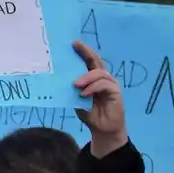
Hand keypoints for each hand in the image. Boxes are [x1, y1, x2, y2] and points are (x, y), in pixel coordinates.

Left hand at [71, 40, 127, 155]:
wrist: (102, 129)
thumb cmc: (89, 113)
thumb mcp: (76, 99)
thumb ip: (71, 89)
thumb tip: (57, 79)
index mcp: (93, 78)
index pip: (89, 61)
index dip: (83, 51)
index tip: (73, 43)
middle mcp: (103, 78)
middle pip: (96, 61)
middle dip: (86, 52)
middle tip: (76, 45)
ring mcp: (110, 84)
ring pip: (99, 73)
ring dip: (86, 77)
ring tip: (75, 85)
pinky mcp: (116, 92)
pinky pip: (104, 85)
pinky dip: (93, 88)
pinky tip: (84, 94)